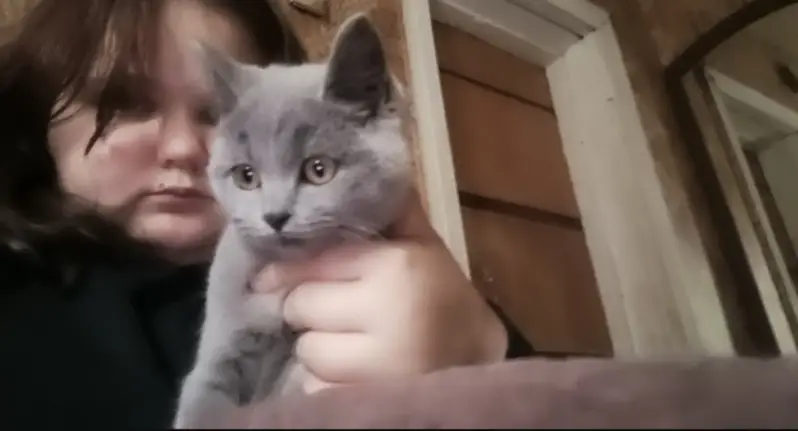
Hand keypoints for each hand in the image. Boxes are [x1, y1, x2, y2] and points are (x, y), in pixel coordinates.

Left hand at [252, 190, 507, 392]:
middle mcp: (388, 312)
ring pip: (306, 352)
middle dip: (308, 311)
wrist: (479, 358)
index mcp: (397, 266)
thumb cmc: (443, 295)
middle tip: (334, 313)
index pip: (314, 263)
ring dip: (317, 351)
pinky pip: (317, 389)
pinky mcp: (369, 398)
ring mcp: (381, 364)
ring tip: (350, 346)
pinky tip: (354, 375)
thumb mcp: (423, 246)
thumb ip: (389, 211)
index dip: (286, 271)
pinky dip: (326, 385)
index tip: (265, 278)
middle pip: (301, 307)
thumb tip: (354, 166)